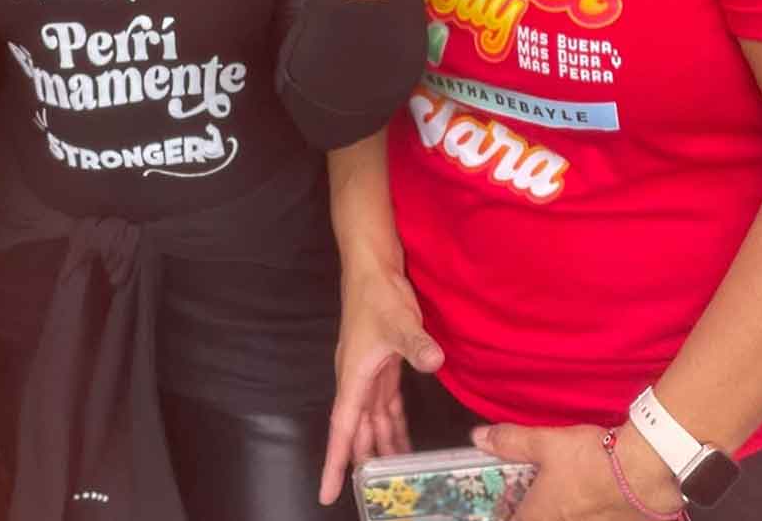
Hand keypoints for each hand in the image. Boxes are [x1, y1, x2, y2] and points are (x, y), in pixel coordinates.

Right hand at [319, 263, 443, 504]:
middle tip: (375, 492)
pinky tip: (404, 438)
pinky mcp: (383, 362)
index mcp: (353, 377)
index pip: (342, 429)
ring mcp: (370, 371)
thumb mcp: (398, 321)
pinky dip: (394, 422)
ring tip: (395, 473)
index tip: (327, 494)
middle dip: (363, 460)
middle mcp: (358, 380)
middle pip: (357, 430)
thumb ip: (416, 345)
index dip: (334, 463)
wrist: (372, 266)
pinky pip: (386, 403)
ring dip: (381, 443)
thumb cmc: (377, 294)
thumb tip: (434, 362)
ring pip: (373, 419)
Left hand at [473, 421, 685, 520]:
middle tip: (539, 500)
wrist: (643, 471)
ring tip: (570, 497)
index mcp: (542, 514)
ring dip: (569, 512)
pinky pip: (597, 520)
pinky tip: (598, 501)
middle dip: (538, 513)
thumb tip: (478, 438)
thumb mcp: (546, 442)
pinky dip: (593, 513)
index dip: (510, 516)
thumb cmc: (590, 457)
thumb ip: (512, 442)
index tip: (509, 510)